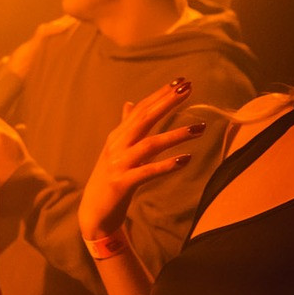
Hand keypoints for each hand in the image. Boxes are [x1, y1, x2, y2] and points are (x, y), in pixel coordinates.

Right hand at [77, 80, 201, 241]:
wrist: (94, 213)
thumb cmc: (110, 180)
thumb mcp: (116, 151)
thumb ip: (125, 127)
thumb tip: (129, 103)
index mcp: (117, 136)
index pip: (141, 109)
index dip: (160, 95)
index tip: (181, 82)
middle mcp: (116, 146)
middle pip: (144, 119)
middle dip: (167, 103)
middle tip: (188, 89)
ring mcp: (118, 164)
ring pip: (149, 145)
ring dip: (175, 135)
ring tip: (199, 128)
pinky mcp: (122, 184)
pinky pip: (147, 172)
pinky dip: (166, 165)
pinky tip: (186, 160)